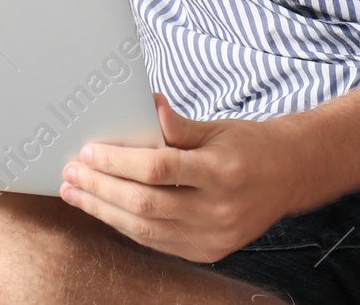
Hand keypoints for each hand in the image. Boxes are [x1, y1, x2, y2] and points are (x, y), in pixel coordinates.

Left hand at [58, 92, 305, 262]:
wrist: (289, 177)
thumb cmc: (249, 146)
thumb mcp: (217, 127)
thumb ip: (178, 125)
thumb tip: (147, 106)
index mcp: (221, 172)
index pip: (158, 169)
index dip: (118, 162)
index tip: (88, 152)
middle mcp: (218, 209)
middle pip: (145, 203)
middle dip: (100, 189)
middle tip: (71, 174)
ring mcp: (214, 236)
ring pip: (145, 229)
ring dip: (104, 211)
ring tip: (76, 194)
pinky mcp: (209, 252)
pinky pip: (157, 242)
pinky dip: (127, 226)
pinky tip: (105, 210)